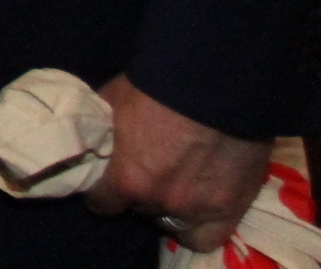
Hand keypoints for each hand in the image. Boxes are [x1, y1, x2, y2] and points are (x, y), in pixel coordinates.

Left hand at [82, 73, 270, 253]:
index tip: (106, 181)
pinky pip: (206, 238)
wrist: (214, 82)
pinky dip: (198, 228)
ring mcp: (197, 208)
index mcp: (128, 178)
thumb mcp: (113, 100)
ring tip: (173, 185)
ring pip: (170, 221)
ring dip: (167, 206)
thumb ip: (102, 128)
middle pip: (139, 207)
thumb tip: (90, 135)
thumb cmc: (158, 85)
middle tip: (146, 171)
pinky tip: (195, 211)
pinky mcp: (230, 208)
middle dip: (138, 191)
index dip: (102, 191)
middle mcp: (160, 200)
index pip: (102, 203)